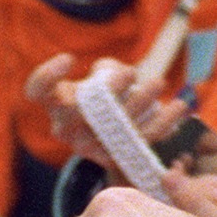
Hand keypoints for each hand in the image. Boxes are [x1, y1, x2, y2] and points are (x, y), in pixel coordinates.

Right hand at [25, 55, 187, 174]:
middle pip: (78, 110)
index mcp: (56, 103)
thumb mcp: (105, 73)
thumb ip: (109, 69)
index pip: (37, 91)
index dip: (46, 76)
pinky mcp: (115, 158)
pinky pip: (139, 141)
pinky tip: (179, 107)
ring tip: (159, 84)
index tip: (69, 58)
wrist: (126, 128)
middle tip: (132, 73)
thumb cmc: (112, 91)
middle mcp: (66, 128)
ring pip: (111, 127)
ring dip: (138, 104)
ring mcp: (89, 147)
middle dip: (107, 90)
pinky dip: (162, 123)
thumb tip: (121, 76)